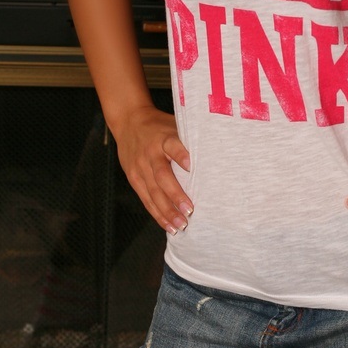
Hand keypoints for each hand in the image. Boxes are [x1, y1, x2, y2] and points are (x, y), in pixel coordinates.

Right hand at [114, 106, 192, 235]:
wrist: (128, 121)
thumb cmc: (159, 126)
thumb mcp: (174, 125)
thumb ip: (189, 140)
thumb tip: (219, 154)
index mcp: (163, 138)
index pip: (172, 145)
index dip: (180, 155)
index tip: (190, 165)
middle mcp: (150, 154)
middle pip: (162, 176)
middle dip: (176, 195)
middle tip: (190, 210)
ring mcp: (140, 167)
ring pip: (153, 192)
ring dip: (167, 211)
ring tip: (181, 225)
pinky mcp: (134, 178)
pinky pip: (146, 199)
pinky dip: (157, 214)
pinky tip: (168, 225)